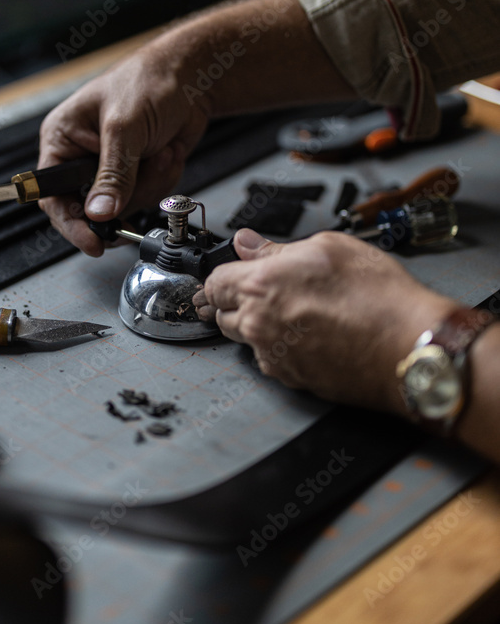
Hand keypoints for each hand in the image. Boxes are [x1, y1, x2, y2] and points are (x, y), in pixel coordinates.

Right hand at [38, 41, 209, 254]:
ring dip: (150, 184)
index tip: (92, 242)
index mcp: (63, 139)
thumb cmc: (150, 81)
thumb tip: (98, 212)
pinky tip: (167, 153)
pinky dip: (163, 180)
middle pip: (91, 207)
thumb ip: (112, 173)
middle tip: (142, 183)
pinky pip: (147, 198)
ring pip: (124, 206)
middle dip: (125, 196)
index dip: (70, 223)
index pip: (52, 194)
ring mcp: (111, 167)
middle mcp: (82, 156)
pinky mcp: (137, 173)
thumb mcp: (125, 128)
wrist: (193, 77)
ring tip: (159, 152)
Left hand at [197, 228, 455, 413]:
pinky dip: (281, 348)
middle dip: (236, 301)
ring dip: (257, 326)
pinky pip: (271, 360)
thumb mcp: (329, 248)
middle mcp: (259, 325)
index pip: (214, 283)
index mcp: (261, 286)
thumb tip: (248, 244)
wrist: (408, 348)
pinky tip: (310, 334)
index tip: (236, 273)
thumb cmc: (378, 296)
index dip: (225, 275)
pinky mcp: (292, 379)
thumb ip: (277, 248)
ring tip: (295, 312)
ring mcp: (274, 356)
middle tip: (266, 291)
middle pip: (223, 314)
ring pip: (246, 339)